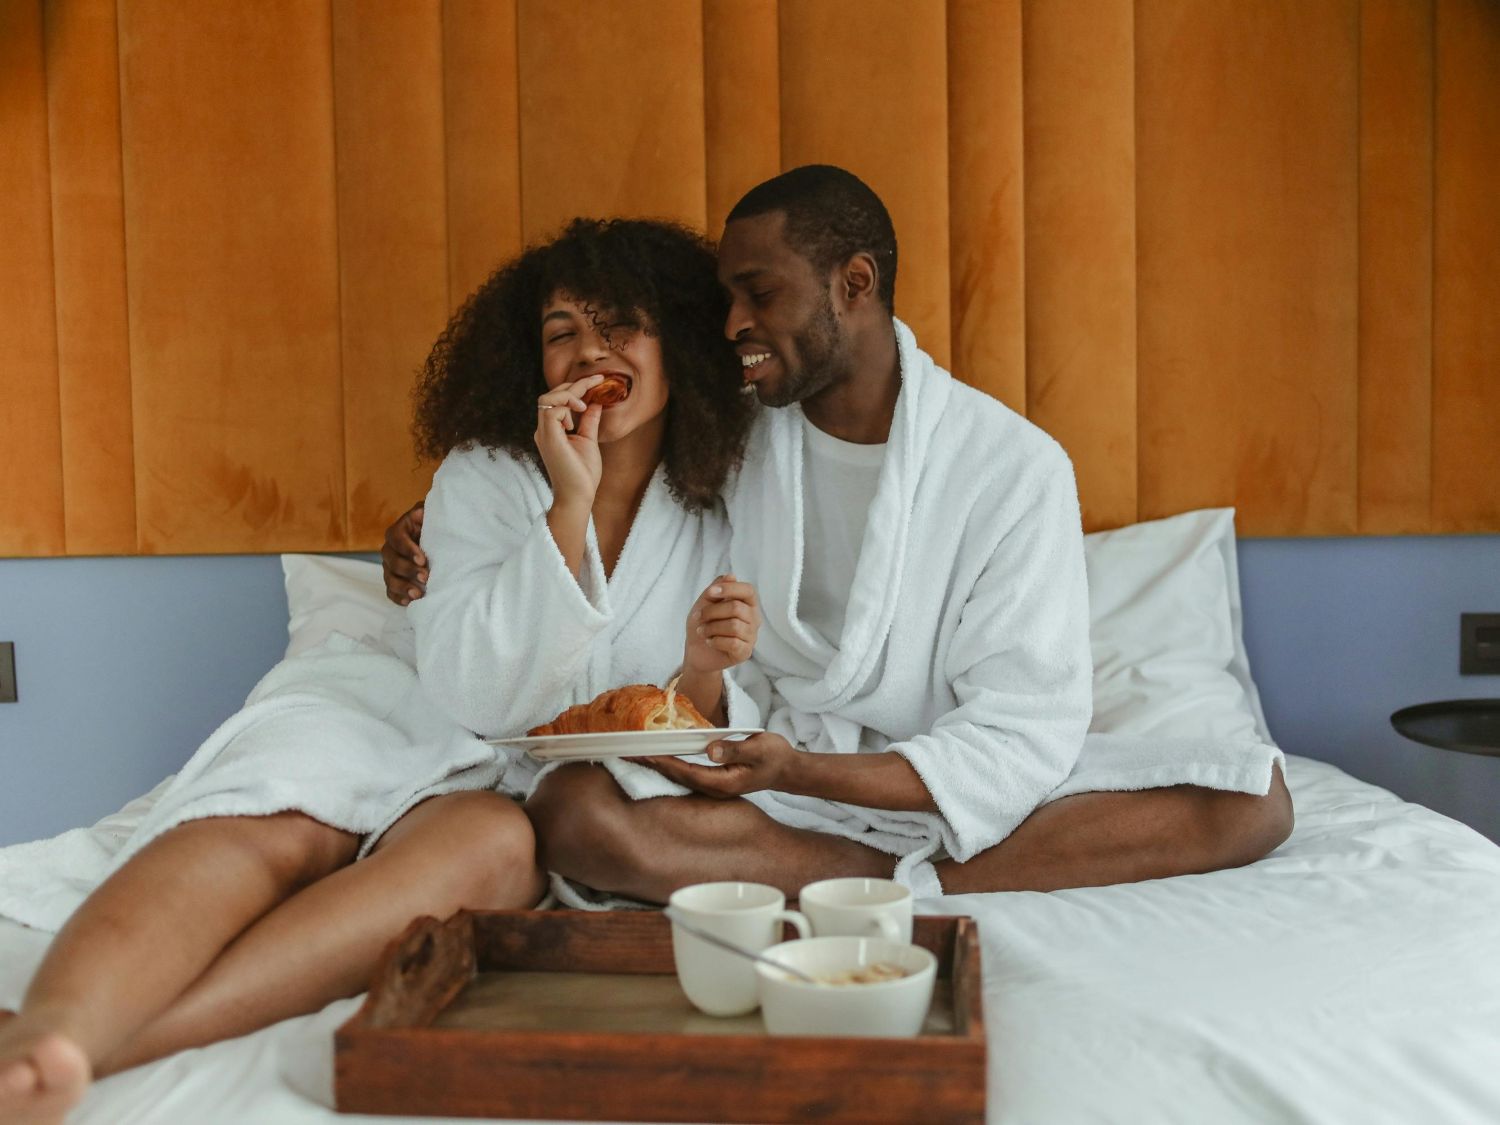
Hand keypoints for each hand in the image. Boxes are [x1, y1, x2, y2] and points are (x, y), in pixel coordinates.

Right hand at [381, 501, 426, 605]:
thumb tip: (421, 512)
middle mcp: (391, 549)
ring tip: (417, 595)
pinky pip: (390, 591)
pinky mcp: (394, 580)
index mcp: (399, 530)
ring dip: (402, 587)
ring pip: (389, 577)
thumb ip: (427, 512)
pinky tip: (409, 603)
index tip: (423, 559)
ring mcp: (390, 566)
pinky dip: (398, 598)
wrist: (439, 541)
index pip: (397, 538)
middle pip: (391, 560)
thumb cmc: (436, 526)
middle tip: (425, 577)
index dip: (407, 549)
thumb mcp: (433, 515)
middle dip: (407, 570)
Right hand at [534, 375, 605, 506]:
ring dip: (569, 394)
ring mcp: (544, 433)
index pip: (558, 400)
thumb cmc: (583, 474)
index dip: (577, 387)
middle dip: (574, 385)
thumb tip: (595, 403)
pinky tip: (578, 414)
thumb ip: (589, 421)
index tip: (598, 380)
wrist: (578, 496)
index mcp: (552, 430)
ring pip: (547, 398)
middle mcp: (544, 429)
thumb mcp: (589, 441)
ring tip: (584, 405)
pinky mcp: (548, 437)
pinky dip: (566, 406)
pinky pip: (551, 410)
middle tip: (596, 381)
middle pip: (551, 395)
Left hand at [636, 732, 796, 798]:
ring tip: (635, 753)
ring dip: (657, 764)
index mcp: (722, 782)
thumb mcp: (759, 748)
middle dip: (651, 764)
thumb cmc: (775, 757)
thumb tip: (710, 750)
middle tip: (626, 752)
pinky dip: (670, 763)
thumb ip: (734, 749)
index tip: (642, 752)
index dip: (662, 761)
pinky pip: (686, 772)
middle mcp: (714, 787)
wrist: (787, 769)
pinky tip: (660, 756)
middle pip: (676, 776)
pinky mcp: (713, 779)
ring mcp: (713, 785)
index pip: (685, 771)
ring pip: (679, 775)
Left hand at [683, 575, 759, 674]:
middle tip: (698, 617)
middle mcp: (753, 618)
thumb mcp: (704, 603)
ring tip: (702, 631)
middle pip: (736, 608)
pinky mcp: (745, 652)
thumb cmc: (703, 624)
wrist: (696, 651)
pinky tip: (710, 642)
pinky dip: (715, 641)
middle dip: (711, 611)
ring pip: (733, 626)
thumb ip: (716, 588)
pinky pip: (732, 643)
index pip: (748, 590)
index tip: (711, 593)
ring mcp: (751, 636)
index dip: (730, 589)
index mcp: (747, 603)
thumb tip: (731, 576)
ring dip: (711, 628)